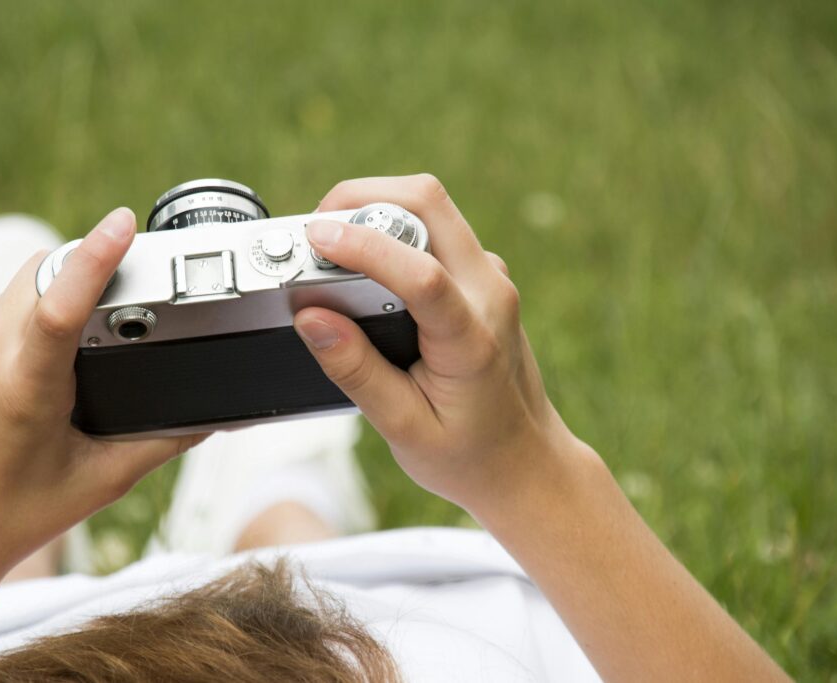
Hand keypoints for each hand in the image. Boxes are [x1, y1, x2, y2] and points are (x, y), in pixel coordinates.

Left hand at [0, 208, 205, 583]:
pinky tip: (1, 380)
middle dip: (77, 284)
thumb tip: (219, 414)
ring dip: (38, 311)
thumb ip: (166, 439)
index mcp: (22, 390)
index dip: (96, 256)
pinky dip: (0, 332)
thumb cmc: (13, 519)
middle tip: (99, 326)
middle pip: (40, 277)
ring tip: (47, 371)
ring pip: (7, 294)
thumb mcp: (102, 480)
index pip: (62, 303)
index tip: (121, 223)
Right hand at [294, 175, 588, 515]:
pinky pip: (434, 227)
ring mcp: (490, 277)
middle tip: (314, 229)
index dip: (364, 246)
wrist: (526, 462)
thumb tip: (310, 317)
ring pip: (432, 206)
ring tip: (330, 244)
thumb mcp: (403, 427)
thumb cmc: (469, 454)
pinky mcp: (481, 274)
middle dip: (361, 197)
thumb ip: (356, 371)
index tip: (315, 237)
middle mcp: (490, 293)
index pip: (420, 273)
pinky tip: (363, 262)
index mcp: (472, 339)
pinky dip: (391, 226)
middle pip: (428, 202)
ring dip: (375, 206)